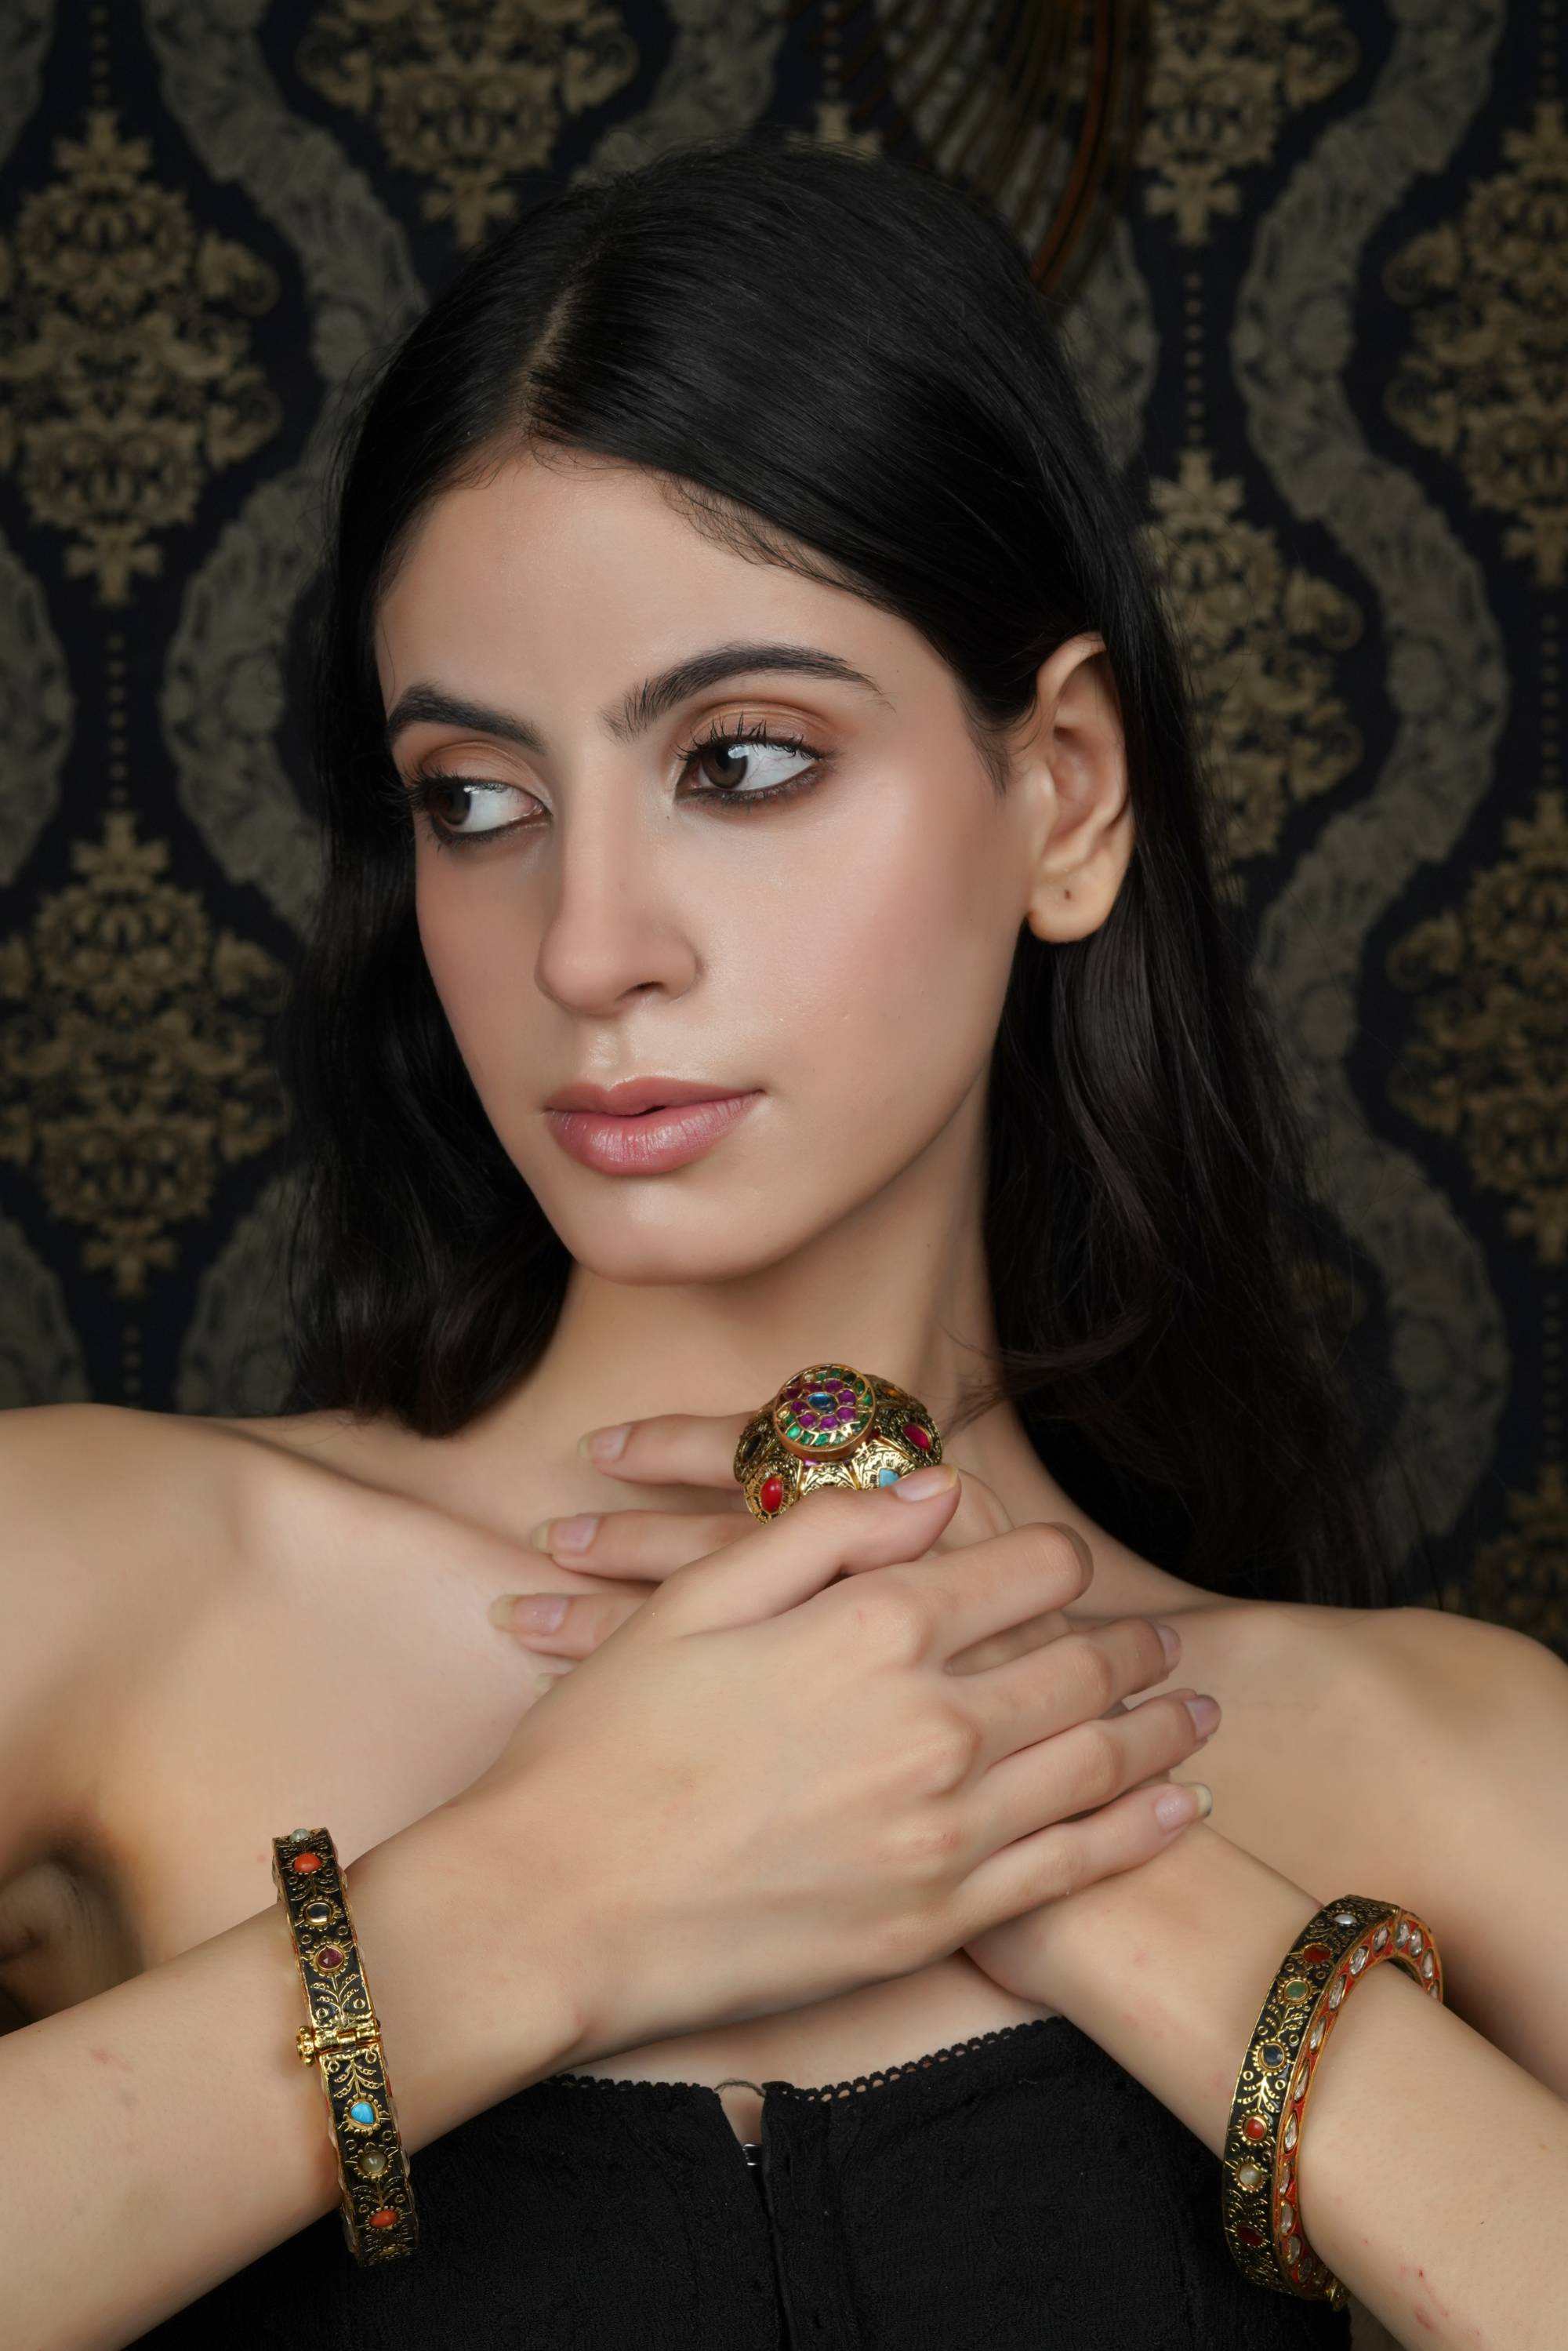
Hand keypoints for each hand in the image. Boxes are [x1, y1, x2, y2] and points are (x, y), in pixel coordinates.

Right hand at [477, 1413, 1218, 2052]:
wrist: (553, 1908)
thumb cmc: (606, 1743)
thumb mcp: (696, 1598)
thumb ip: (827, 1532)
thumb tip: (939, 1491)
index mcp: (876, 1629)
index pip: (1022, 1568)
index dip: (1058, 1557)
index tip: (1070, 1562)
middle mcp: (933, 1726)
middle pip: (1079, 1663)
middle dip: (1134, 1644)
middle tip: (1168, 1641)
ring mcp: (944, 1832)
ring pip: (1097, 1762)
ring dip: (1162, 1730)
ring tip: (1197, 1712)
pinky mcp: (936, 1922)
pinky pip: (1073, 1867)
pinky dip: (1140, 1830)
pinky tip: (1178, 1808)